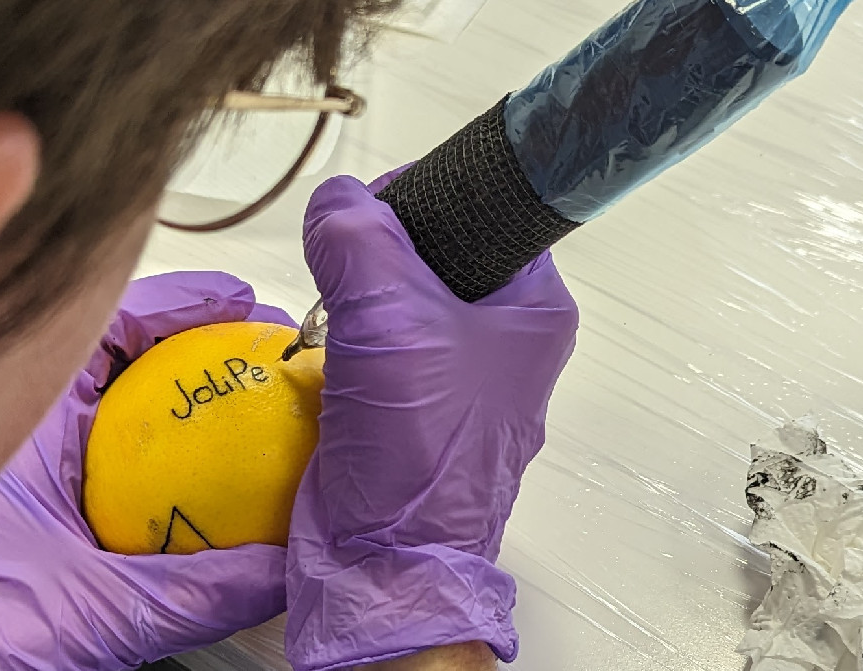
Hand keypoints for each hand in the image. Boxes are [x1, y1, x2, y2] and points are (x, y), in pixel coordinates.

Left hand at [0, 272, 296, 670]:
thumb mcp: (105, 608)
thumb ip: (202, 587)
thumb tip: (283, 564)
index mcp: (26, 426)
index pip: (107, 327)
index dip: (177, 302)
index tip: (234, 303)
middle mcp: (31, 428)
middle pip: (120, 349)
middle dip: (190, 334)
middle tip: (253, 337)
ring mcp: (38, 456)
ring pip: (118, 393)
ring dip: (178, 381)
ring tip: (243, 381)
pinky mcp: (50, 490)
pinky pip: (118, 444)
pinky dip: (167, 438)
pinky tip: (211, 461)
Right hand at [285, 170, 578, 670]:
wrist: (383, 561)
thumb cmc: (418, 449)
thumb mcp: (388, 318)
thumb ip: (357, 237)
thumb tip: (336, 200)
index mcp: (534, 307)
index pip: (487, 206)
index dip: (427, 194)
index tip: (375, 208)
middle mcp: (506, 337)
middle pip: (436, 249)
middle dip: (379, 252)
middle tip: (348, 271)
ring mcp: (461, 375)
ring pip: (399, 296)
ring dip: (355, 299)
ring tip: (337, 321)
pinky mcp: (415, 406)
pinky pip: (375, 345)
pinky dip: (344, 341)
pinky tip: (328, 355)